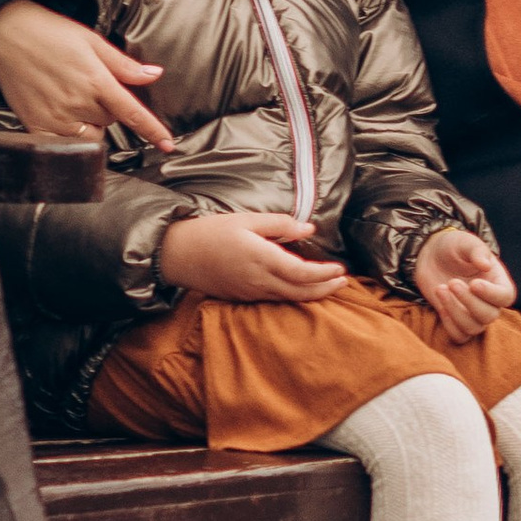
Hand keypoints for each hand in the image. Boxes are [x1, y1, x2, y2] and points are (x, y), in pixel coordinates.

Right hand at [0, 0, 174, 150]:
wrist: (5, 34)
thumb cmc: (49, 33)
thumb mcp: (92, 41)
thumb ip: (123, 65)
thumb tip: (154, 74)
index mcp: (95, 80)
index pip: (132, 113)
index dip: (153, 131)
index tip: (168, 145)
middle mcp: (77, 103)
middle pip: (110, 120)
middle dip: (107, 107)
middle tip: (88, 84)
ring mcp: (55, 118)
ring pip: (90, 133)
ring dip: (90, 122)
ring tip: (72, 96)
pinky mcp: (36, 126)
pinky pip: (65, 142)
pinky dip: (70, 132)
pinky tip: (59, 111)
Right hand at [158, 209, 348, 303]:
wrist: (176, 255)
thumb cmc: (210, 232)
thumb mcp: (245, 220)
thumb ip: (279, 225)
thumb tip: (308, 229)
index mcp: (261, 259)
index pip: (301, 273)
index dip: (324, 274)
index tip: (340, 269)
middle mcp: (258, 281)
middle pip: (300, 292)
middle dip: (325, 289)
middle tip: (344, 282)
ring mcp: (250, 293)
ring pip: (288, 299)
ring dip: (312, 294)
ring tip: (329, 286)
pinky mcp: (241, 298)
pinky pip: (274, 300)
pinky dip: (293, 296)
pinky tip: (300, 288)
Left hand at [412, 225, 515, 343]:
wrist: (431, 255)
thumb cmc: (453, 247)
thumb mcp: (465, 242)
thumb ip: (476, 251)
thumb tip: (486, 265)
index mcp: (498, 281)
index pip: (505, 296)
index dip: (491, 294)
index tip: (474, 283)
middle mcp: (489, 301)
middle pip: (489, 316)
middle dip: (469, 302)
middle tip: (452, 282)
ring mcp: (473, 313)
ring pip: (474, 328)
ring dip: (455, 311)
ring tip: (440, 288)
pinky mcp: (456, 321)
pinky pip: (459, 336)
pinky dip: (449, 323)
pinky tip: (440, 302)